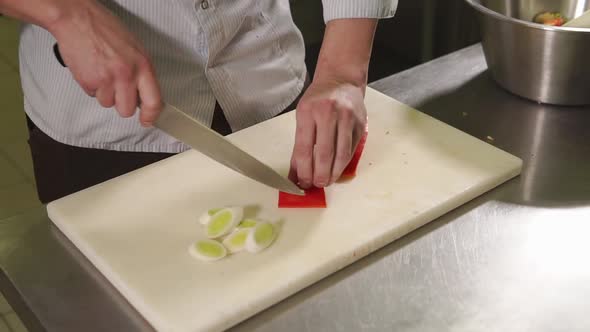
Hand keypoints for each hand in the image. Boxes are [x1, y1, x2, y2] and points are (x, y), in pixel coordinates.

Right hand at [48, 0, 160, 125]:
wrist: (77, 18)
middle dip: (121, 103)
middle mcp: (127, 75)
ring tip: (101, 72)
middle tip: (116, 89)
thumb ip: (141, 72)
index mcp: (143, 65)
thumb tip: (144, 94)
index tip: (147, 121)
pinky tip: (91, 69)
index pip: (154, 100)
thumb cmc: (105, 29)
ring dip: (104, 93)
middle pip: (127, 110)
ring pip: (107, 104)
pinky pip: (92, 95)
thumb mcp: (135, 48)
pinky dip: (91, 86)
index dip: (151, 115)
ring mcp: (107, 79)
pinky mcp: (89, 81)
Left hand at [289, 76, 366, 188]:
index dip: (303, 170)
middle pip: (324, 154)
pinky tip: (337, 169)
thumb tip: (296, 173)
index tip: (303, 182)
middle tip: (317, 185)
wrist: (341, 79)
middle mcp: (328, 114)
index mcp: (308, 112)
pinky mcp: (359, 124)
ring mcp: (347, 118)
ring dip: (334, 173)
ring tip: (327, 181)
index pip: (304, 148)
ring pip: (341, 154)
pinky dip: (344, 163)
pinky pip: (351, 149)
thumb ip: (299, 145)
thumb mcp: (303, 115)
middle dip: (320, 175)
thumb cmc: (318, 99)